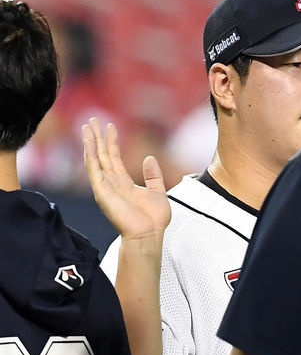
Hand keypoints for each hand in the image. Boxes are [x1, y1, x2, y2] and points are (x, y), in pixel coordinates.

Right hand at [82, 117, 170, 241]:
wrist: (148, 234)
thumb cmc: (154, 220)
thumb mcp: (158, 192)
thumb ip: (153, 175)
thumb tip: (149, 157)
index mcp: (124, 184)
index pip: (114, 158)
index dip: (112, 142)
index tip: (110, 126)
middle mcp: (112, 184)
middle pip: (102, 155)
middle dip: (97, 137)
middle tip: (93, 120)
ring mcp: (105, 187)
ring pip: (95, 159)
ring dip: (90, 141)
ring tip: (88, 124)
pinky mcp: (101, 191)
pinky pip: (93, 168)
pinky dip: (90, 153)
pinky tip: (88, 140)